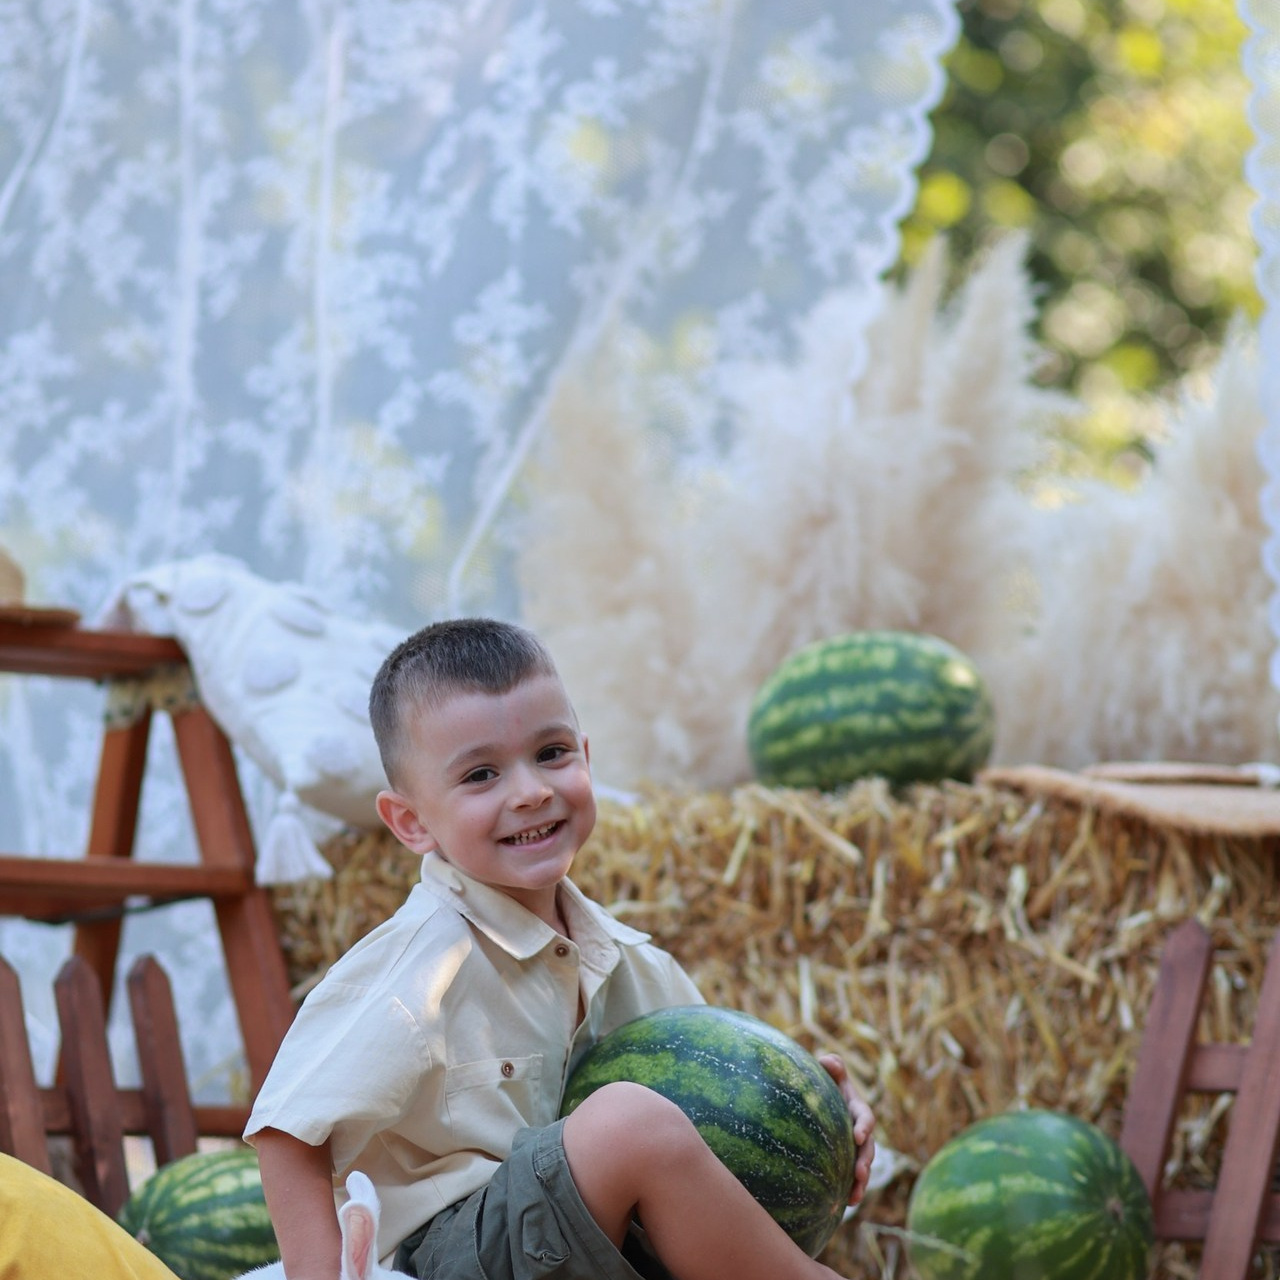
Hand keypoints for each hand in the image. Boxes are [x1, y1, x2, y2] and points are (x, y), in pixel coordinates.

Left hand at [818, 1053, 875, 1205]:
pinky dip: (853, 1190)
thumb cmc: (824, 1085)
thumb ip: (831, 1067)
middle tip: (860, 1173)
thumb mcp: (829, 1075)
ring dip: (862, 1181)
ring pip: (863, 1166)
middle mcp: (859, 1131)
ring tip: (855, 1196)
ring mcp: (854, 1148)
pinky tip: (847, 1203)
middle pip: (868, 1148)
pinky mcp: (847, 1162)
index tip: (858, 1136)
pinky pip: (852, 1177)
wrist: (819, 1104)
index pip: (865, 1116)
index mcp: (856, 1109)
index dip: (864, 1126)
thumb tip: (828, 1061)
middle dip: (866, 1161)